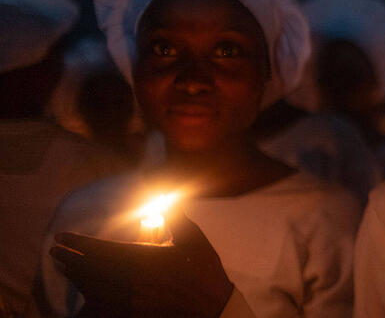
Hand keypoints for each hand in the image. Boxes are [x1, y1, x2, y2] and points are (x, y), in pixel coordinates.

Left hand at [51, 210, 234, 317]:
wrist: (211, 308)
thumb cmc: (202, 270)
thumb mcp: (192, 237)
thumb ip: (173, 215)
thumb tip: (160, 195)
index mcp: (141, 257)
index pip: (98, 248)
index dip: (76, 242)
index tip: (61, 236)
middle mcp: (129, 279)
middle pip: (88, 267)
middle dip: (70, 257)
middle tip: (56, 250)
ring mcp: (126, 300)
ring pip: (90, 287)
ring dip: (74, 275)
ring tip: (65, 266)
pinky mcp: (129, 315)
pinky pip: (98, 307)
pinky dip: (86, 298)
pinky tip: (81, 294)